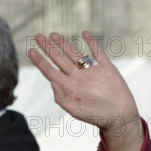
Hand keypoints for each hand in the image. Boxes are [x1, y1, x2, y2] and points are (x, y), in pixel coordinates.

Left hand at [29, 31, 142, 150]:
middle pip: (59, 59)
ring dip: (63, 44)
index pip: (50, 71)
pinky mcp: (106, 68)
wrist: (120, 117)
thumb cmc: (96, 117)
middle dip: (48, 48)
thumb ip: (61, 97)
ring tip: (53, 34)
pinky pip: (98, 52)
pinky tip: (85, 33)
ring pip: (74, 54)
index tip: (30, 51)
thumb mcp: (75, 109)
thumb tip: (52, 80)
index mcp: (68, 87)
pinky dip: (92, 42)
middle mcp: (77, 78)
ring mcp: (91, 72)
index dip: (40, 61)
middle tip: (37, 36)